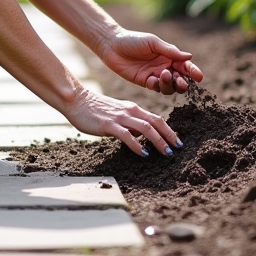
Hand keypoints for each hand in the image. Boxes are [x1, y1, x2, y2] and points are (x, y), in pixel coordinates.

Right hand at [62, 86, 180, 156]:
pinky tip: (143, 153)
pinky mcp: (109, 125)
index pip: (156, 119)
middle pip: (155, 122)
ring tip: (166, 152)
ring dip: (159, 141)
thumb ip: (130, 122)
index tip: (177, 141)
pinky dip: (137, 145)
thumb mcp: (117, 114)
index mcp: (132, 108)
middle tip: (178, 148)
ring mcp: (120, 117)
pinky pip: (127, 135)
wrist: (77, 101)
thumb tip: (141, 135)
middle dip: (169, 135)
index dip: (169, 130)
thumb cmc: (96, 110)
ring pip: (146, 128)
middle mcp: (130, 111)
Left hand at [100, 30, 203, 94]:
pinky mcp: (145, 82)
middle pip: (180, 79)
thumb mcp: (153, 42)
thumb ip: (170, 51)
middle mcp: (165, 67)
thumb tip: (189, 56)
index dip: (193, 72)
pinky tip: (152, 79)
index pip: (185, 66)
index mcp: (169, 56)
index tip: (199, 77)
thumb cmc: (133, 40)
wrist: (112, 45)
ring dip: (170, 84)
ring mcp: (155, 75)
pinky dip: (157, 86)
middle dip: (183, 82)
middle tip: (181, 81)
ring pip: (169, 87)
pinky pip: (156, 88)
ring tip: (164, 75)